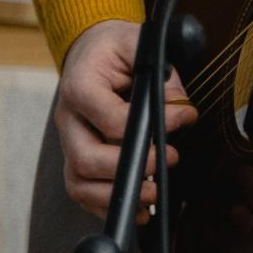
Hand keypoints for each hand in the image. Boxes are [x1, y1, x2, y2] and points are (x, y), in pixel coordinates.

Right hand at [54, 18, 196, 219]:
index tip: (185, 118)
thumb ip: (162, 73)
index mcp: (80, 86)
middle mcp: (68, 119)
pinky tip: (139, 208)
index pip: (112, 118)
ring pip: (79, 183)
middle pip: (86, 159)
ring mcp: (68, 142)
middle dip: (130, 168)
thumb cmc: (116, 49)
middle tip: (168, 161)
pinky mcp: (75, 160)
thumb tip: (182, 110)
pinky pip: (83, 193)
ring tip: (154, 194)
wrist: (91, 51)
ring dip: (117, 195)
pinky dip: (108, 206)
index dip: (152, 125)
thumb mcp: (139, 43)